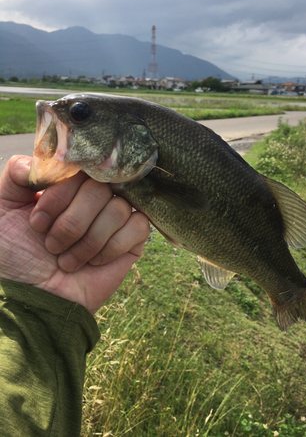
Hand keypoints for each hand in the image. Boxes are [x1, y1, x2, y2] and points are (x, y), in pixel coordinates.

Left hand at [0, 156, 149, 313]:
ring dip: (87, 240)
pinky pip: (138, 226)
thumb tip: (42, 160)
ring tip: (67, 260)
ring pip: (118, 208)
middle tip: (50, 245)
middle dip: (71, 222)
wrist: (33, 299)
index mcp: (67, 182)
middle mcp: (93, 194)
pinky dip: (111, 247)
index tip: (37, 222)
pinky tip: (94, 262)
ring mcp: (116, 215)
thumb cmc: (14, 255)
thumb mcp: (1, 209)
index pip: (79, 167)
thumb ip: (16, 173)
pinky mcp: (133, 238)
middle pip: (100, 187)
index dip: (59, 194)